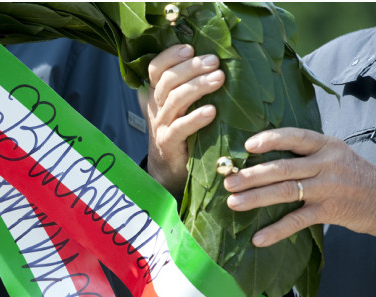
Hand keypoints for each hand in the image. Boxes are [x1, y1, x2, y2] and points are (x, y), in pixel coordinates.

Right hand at [145, 44, 224, 193]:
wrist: (169, 168)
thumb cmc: (183, 132)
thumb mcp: (181, 107)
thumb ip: (190, 87)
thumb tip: (219, 62)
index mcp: (158, 94)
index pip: (155, 69)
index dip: (170, 56)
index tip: (190, 48)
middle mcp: (157, 107)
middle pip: (167, 81)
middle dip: (191, 68)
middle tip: (214, 61)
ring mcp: (161, 125)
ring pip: (174, 100)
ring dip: (197, 86)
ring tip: (219, 79)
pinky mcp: (168, 143)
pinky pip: (179, 128)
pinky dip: (195, 118)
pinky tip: (212, 111)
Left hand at [224, 128, 375, 246]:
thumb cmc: (350, 175)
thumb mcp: (333, 155)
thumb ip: (304, 154)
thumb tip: (260, 158)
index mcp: (326, 145)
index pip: (295, 137)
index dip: (271, 140)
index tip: (247, 146)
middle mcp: (327, 164)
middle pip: (284, 168)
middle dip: (253, 175)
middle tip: (228, 181)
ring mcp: (328, 188)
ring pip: (286, 192)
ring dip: (256, 198)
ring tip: (233, 203)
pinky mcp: (329, 211)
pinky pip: (298, 221)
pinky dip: (276, 231)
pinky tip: (258, 239)